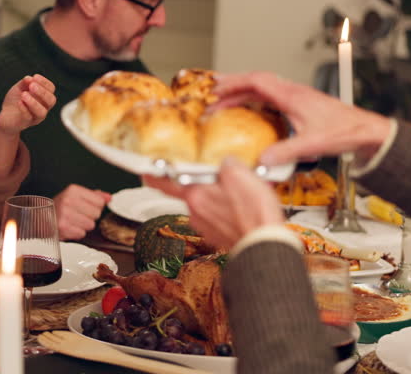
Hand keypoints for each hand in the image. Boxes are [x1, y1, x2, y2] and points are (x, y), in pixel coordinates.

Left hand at [0, 74, 55, 136]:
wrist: (5, 115)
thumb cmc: (15, 100)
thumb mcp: (19, 88)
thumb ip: (24, 83)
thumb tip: (29, 78)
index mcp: (44, 97)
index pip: (51, 89)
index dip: (44, 82)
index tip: (35, 76)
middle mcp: (43, 108)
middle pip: (51, 101)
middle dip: (42, 92)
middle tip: (32, 86)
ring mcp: (36, 117)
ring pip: (42, 112)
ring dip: (33, 102)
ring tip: (24, 95)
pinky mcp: (26, 123)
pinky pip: (28, 117)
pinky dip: (24, 108)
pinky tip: (19, 102)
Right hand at [53, 184, 110, 239]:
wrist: (40, 219)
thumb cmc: (59, 207)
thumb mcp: (74, 196)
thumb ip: (94, 196)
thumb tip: (109, 198)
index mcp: (73, 190)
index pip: (100, 202)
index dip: (94, 207)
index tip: (83, 207)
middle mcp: (68, 200)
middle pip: (96, 213)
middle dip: (89, 217)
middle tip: (76, 215)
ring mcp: (65, 214)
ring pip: (90, 225)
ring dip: (83, 226)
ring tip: (72, 222)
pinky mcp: (63, 227)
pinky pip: (82, 233)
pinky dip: (76, 233)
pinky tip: (68, 228)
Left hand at [143, 158, 284, 250]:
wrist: (266, 247)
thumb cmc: (255, 214)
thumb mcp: (242, 176)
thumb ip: (227, 165)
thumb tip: (225, 163)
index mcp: (195, 195)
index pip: (163, 182)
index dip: (153, 175)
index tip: (144, 170)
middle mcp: (195, 212)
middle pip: (190, 192)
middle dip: (201, 184)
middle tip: (215, 176)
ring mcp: (206, 226)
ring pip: (205, 205)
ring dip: (216, 198)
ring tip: (238, 193)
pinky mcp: (219, 236)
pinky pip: (217, 218)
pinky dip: (226, 211)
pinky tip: (242, 209)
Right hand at [211, 72, 391, 164]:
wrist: (366, 131)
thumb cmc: (345, 131)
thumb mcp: (312, 144)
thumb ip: (285, 152)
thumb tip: (262, 160)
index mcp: (292, 96)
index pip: (257, 81)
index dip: (234, 83)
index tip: (216, 89)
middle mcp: (292, 92)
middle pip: (255, 81)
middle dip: (231, 85)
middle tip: (211, 94)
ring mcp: (295, 97)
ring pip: (261, 87)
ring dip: (241, 92)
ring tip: (223, 100)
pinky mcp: (298, 104)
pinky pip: (269, 96)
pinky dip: (252, 99)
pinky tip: (247, 111)